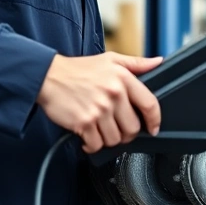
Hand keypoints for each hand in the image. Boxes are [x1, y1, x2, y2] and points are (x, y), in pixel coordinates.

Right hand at [36, 52, 163, 152]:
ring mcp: (99, 110)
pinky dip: (93, 145)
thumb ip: (136, 63)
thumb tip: (158, 62)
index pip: (150, 104)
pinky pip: (96, 144)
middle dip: (127, 133)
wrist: (47, 75)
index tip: (153, 128)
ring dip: (109, 139)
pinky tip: (89, 137)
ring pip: (115, 139)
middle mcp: (113, 94)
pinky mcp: (84, 123)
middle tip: (118, 129)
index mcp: (123, 79)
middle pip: (133, 128)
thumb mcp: (110, 60)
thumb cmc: (78, 69)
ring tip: (101, 130)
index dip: (155, 120)